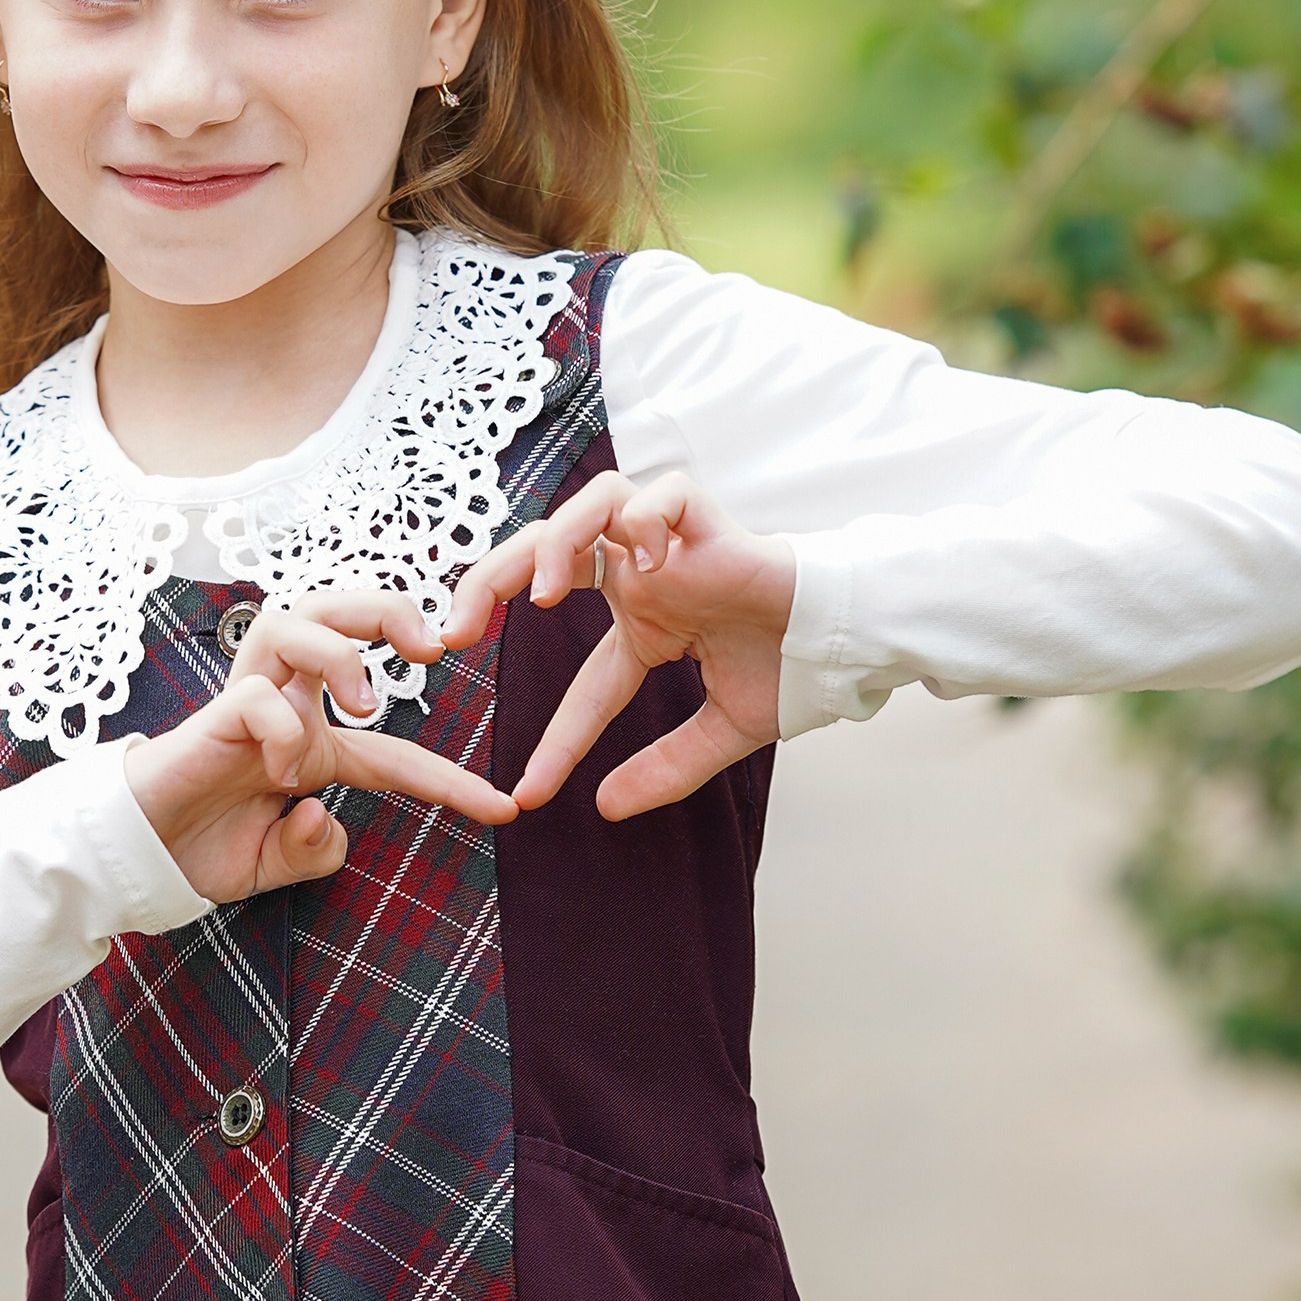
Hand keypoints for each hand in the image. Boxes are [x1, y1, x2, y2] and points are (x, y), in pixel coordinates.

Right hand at [122, 589, 517, 902]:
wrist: (139, 857)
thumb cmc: (204, 847)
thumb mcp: (278, 864)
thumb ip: (313, 850)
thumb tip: (321, 816)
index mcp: (314, 744)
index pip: (398, 751)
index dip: (452, 780)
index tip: (503, 809)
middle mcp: (287, 707)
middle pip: (337, 610)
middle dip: (387, 607)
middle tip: (432, 645)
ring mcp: (250, 704)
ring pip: (296, 620)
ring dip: (341, 651)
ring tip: (365, 704)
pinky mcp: (213, 716)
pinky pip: (257, 695)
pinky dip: (282, 728)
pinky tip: (282, 773)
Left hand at [441, 472, 793, 819]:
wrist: (845, 642)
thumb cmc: (791, 671)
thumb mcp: (720, 732)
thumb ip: (666, 767)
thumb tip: (606, 809)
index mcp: (646, 622)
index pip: (581, 681)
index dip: (556, 737)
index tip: (530, 791)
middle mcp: (646, 575)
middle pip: (544, 550)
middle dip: (488, 581)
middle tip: (454, 634)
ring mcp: (673, 544)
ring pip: (592, 501)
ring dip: (556, 539)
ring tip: (547, 594)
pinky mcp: (707, 521)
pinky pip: (659, 491)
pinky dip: (641, 517)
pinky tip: (645, 559)